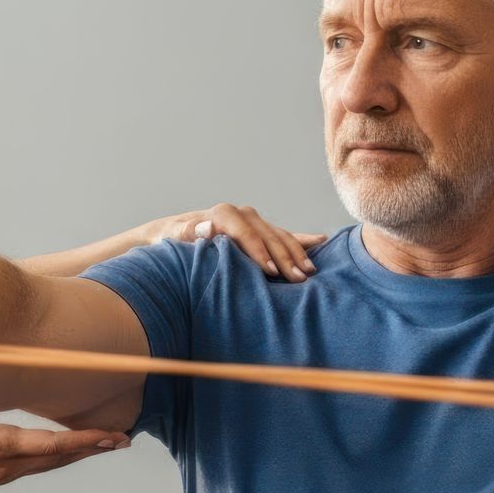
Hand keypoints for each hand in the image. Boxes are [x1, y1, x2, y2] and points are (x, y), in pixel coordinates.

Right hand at [0, 413, 128, 492]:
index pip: (51, 444)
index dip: (84, 440)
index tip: (111, 437)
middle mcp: (7, 464)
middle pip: (61, 456)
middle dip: (93, 447)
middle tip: (123, 439)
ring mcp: (4, 473)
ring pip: (52, 463)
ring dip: (80, 452)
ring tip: (108, 443)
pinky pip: (39, 465)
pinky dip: (61, 455)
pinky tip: (70, 449)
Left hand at [150, 203, 327, 282]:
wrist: (173, 233)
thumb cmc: (172, 239)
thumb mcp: (174, 236)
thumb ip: (188, 232)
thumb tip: (206, 226)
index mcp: (224, 214)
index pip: (247, 234)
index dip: (260, 252)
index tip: (271, 272)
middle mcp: (242, 214)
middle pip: (268, 235)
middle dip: (284, 257)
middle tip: (299, 278)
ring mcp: (253, 221)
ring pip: (279, 236)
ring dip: (296, 253)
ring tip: (310, 272)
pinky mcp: (258, 230)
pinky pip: (283, 235)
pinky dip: (300, 239)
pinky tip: (321, 240)